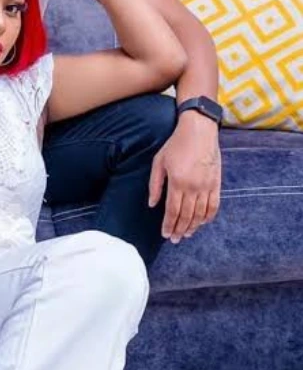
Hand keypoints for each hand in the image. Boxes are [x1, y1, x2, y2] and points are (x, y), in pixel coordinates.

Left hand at [148, 114, 221, 242]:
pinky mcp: (216, 183)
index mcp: (177, 182)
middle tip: (174, 239)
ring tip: (186, 234)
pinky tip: (202, 223)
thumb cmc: (175, 145)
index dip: (168, 225)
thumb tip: (152, 204)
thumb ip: (155, 185)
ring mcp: (207, 186)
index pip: (173, 211)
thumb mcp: (159, 162)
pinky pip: (214, 205)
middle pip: (187, 215)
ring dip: (193, 226)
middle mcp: (193, 187)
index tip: (165, 234)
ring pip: (201, 213)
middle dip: (179, 229)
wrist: (199, 131)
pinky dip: (208, 216)